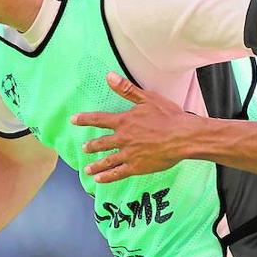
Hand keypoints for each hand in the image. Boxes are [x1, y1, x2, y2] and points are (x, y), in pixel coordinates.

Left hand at [73, 72, 194, 182]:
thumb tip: (109, 76)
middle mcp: (123, 138)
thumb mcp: (148, 98)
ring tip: (87, 169)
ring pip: (107, 160)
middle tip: (84, 148)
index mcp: (124, 121)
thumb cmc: (168, 116)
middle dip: (91, 146)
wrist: (183, 137)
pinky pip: (118, 173)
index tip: (73, 120)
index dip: (85, 119)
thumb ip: (126, 89)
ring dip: (96, 165)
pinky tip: (99, 180)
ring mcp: (129, 154)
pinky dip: (107, 177)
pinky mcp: (137, 167)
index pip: (99, 119)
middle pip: (101, 143)